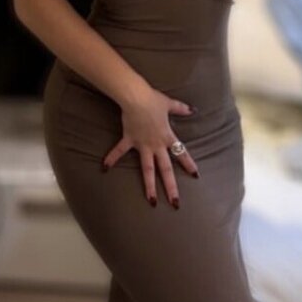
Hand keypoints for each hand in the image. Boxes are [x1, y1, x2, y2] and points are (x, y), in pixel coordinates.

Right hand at [101, 85, 200, 207]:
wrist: (136, 97)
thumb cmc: (153, 100)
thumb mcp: (170, 104)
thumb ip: (181, 109)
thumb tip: (193, 110)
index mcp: (167, 136)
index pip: (181, 153)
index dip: (189, 164)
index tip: (196, 176)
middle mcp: (156, 145)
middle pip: (165, 169)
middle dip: (171, 186)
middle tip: (175, 204)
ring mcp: (142, 144)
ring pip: (147, 169)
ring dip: (149, 186)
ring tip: (152, 201)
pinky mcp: (129, 140)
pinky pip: (119, 151)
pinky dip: (112, 158)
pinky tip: (104, 168)